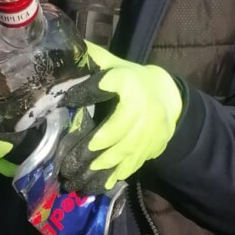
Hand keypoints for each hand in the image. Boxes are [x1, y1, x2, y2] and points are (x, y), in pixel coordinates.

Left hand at [56, 42, 182, 192]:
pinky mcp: (151, 150)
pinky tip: (94, 186)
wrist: (168, 97)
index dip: (86, 92)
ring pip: (122, 154)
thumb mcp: (115, 64)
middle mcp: (143, 109)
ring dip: (98, 169)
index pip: (108, 85)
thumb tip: (65, 48)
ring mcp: (149, 133)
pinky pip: (131, 166)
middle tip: (67, 164)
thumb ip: (92, 58)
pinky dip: (112, 177)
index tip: (67, 99)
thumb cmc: (132, 80)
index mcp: (130, 83)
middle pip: (115, 132)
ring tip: (76, 180)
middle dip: (90, 150)